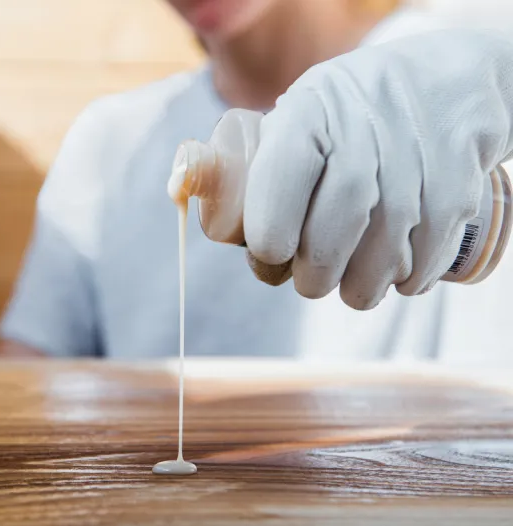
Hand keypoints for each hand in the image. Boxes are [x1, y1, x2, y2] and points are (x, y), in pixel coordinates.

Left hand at [244, 29, 512, 309]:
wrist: (442, 88)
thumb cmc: (348, 115)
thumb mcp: (299, 112)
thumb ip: (261, 163)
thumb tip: (216, 217)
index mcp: (308, 116)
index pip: (276, 194)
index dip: (267, 242)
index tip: (268, 256)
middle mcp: (361, 140)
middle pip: (324, 246)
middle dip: (310, 278)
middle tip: (308, 279)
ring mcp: (414, 170)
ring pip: (373, 268)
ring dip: (355, 289)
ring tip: (348, 280)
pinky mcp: (455, 197)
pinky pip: (418, 268)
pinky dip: (401, 282)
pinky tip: (391, 270)